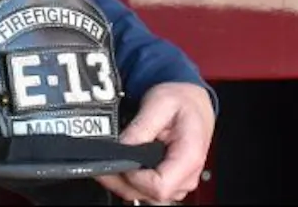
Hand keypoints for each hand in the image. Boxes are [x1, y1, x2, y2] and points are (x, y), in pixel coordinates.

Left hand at [97, 82, 214, 204]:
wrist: (193, 101)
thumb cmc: (181, 101)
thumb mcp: (161, 103)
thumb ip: (140, 127)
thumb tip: (122, 146)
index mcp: (189, 157)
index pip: (159, 187)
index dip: (134, 176)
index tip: (122, 158)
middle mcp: (187, 176)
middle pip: (148, 194)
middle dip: (121, 178)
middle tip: (104, 157)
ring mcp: (179, 182)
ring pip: (144, 195)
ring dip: (122, 180)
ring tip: (110, 158)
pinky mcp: (170, 182)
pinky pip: (146, 190)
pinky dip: (129, 179)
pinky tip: (121, 163)